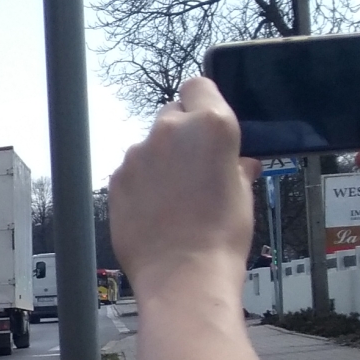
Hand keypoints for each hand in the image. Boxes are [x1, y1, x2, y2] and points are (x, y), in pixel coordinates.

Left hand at [108, 75, 254, 291]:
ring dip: (161, 160)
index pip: (198, 86)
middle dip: (183, 133)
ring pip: (150, 145)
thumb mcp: (244, 193)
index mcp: (210, 125)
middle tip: (195, 165)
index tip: (207, 119)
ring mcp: (137, 155)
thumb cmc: (219, 235)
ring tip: (175, 196)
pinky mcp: (115, 179)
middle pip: (172, 114)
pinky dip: (142, 182)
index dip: (203, 101)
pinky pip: (132, 170)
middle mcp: (170, 131)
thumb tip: (237, 164)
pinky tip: (155, 208)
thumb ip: (235, 166)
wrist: (182, 273)